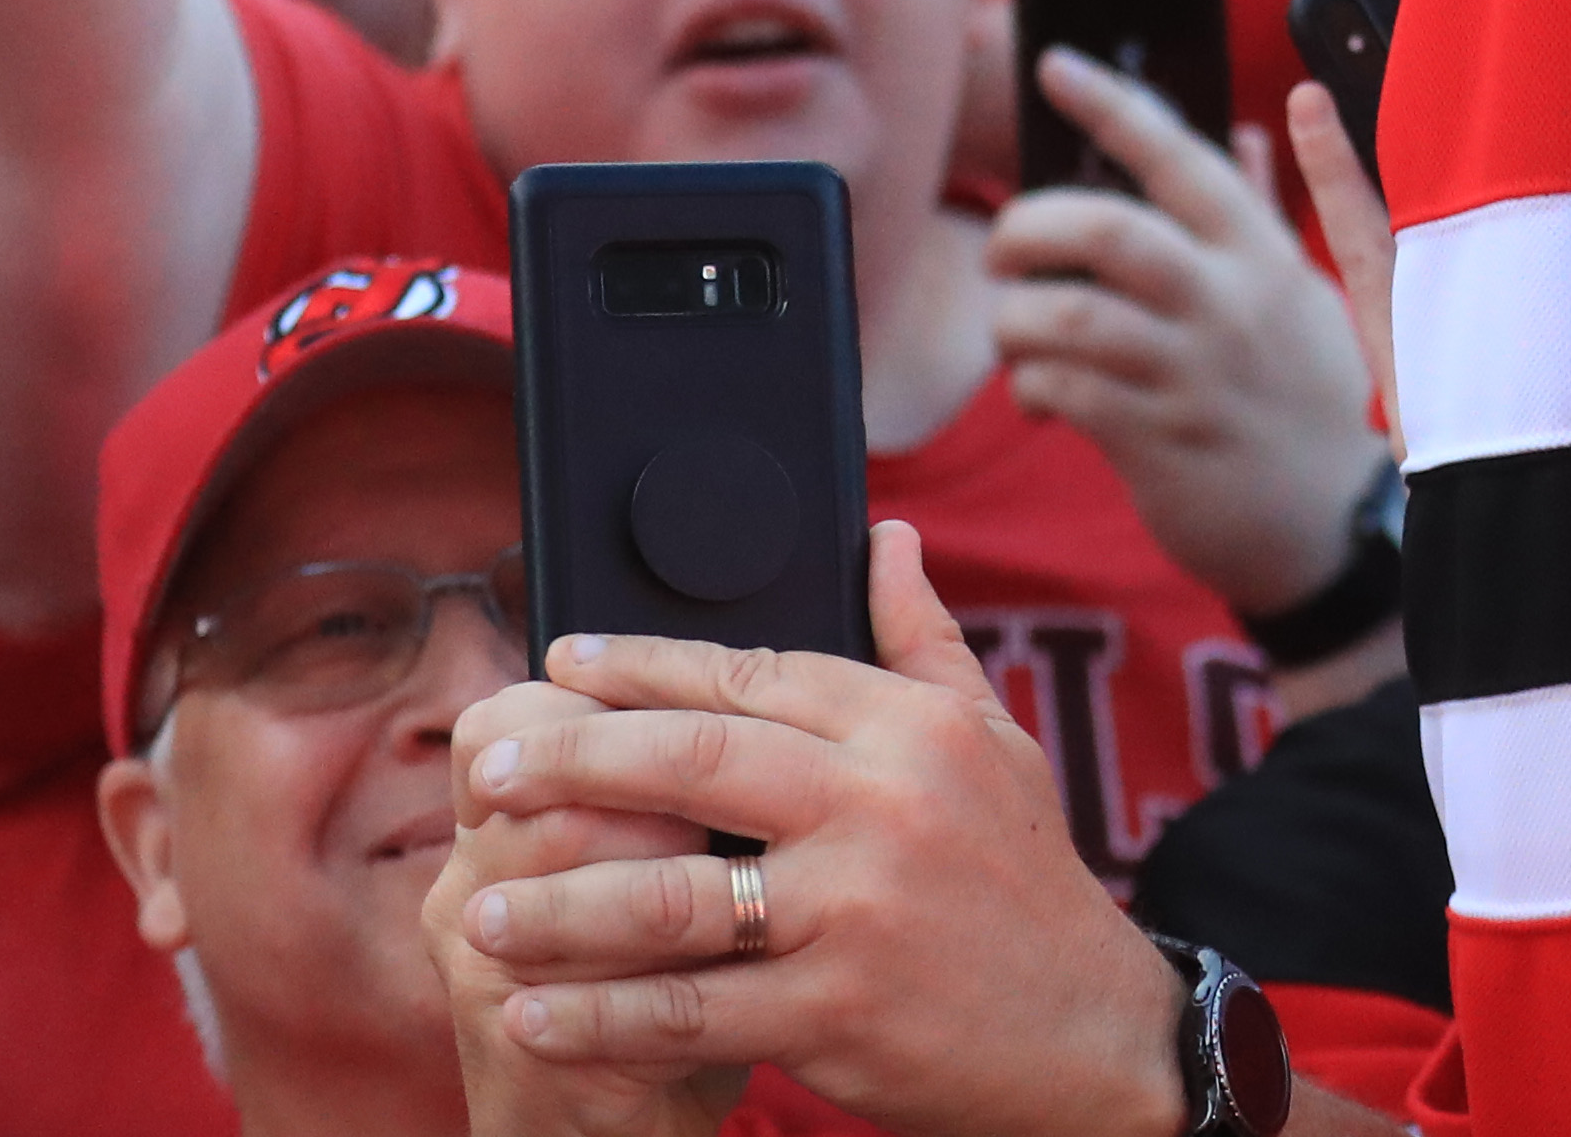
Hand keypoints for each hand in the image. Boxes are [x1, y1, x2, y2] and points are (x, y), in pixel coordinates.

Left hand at [451, 522, 1190, 1136]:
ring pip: (669, 897)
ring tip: (479, 908)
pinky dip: (600, 1016)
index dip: (642, 665)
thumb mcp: (992, 742)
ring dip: (557, 905)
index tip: (560, 663)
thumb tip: (887, 537)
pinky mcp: (835, 1012)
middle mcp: (881, 806)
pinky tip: (535, 1012)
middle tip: (485, 766)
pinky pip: (688, 1009)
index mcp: (910, 729)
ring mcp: (855, 911)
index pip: (750, 673)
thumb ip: (923, 640)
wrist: (1090, 1033)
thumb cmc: (1024, 881)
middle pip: (691, 761)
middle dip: (570, 760)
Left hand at [987, 48, 1389, 613]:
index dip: (1110, 103)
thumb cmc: (1310, 396)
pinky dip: (1030, 385)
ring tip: (1014, 333)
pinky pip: (1062, 391)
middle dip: (1027, 228)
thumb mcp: (1303, 295)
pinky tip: (1039, 395)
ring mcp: (1193, 373)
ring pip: (1064, 318)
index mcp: (1262, 252)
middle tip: (1004, 251)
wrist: (1334, 524)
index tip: (1053, 65)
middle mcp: (1228, 301)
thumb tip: (1252, 132)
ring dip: (1013, 320)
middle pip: (1105, 230)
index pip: (1179, 155)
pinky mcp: (1159, 440)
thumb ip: (1266, 211)